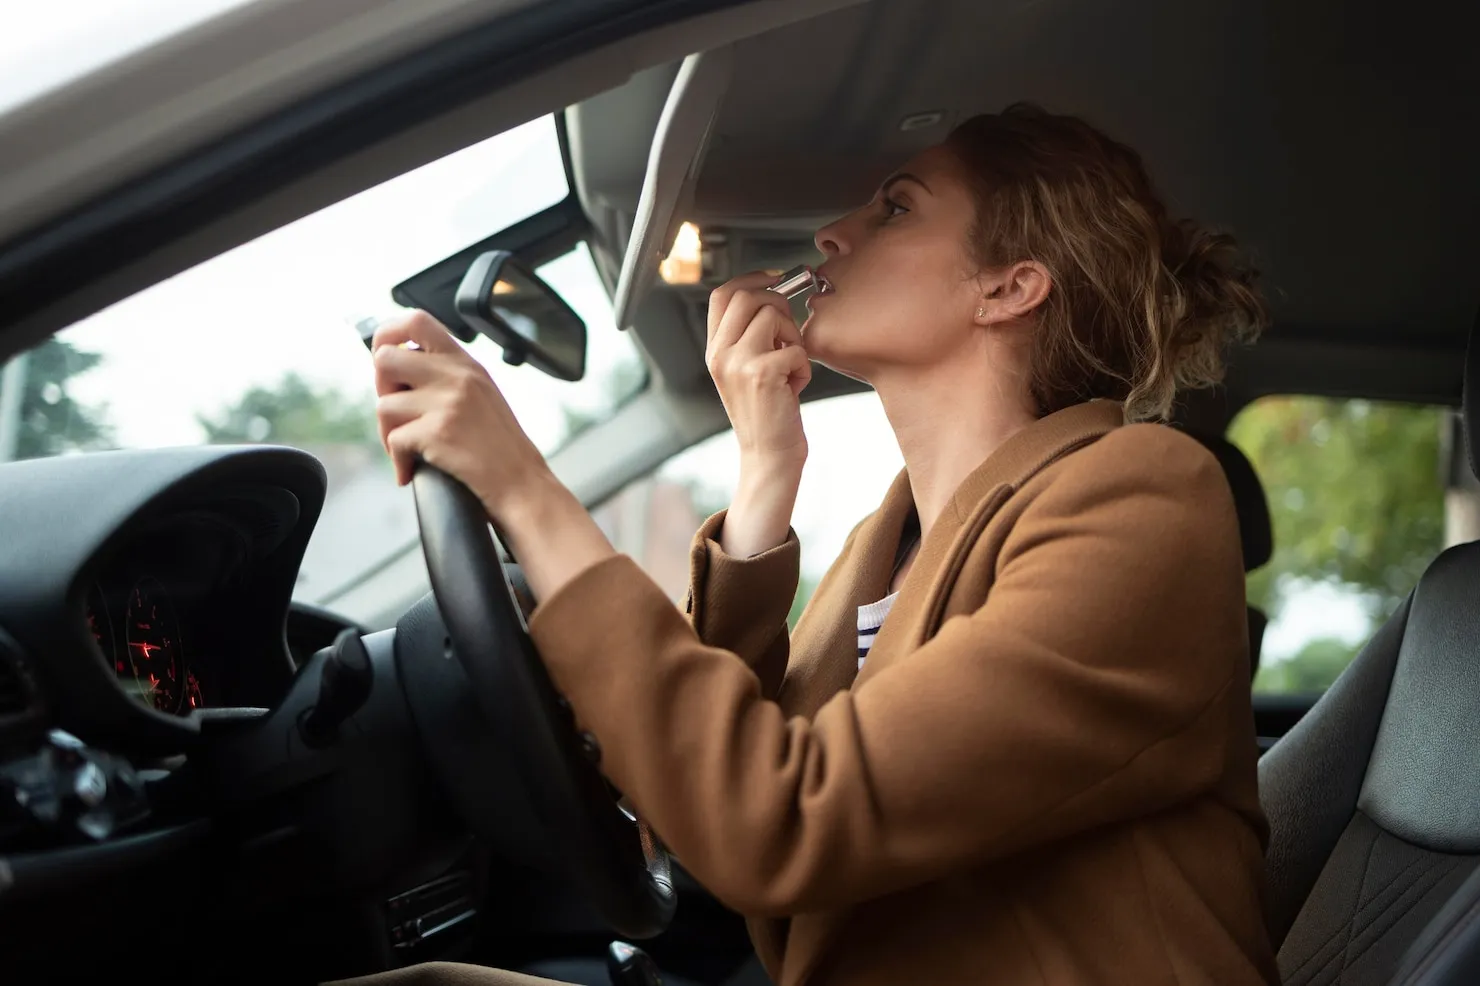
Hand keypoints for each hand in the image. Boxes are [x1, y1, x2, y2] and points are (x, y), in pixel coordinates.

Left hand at [370, 310, 552, 522]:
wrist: (522, 483)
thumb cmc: (500, 447)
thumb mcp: (481, 395)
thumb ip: (447, 376)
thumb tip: (397, 367)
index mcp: (466, 363)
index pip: (417, 321)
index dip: (388, 334)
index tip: (383, 356)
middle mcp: (458, 376)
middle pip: (385, 359)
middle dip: (381, 388)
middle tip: (397, 412)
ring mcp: (448, 403)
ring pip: (384, 404)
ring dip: (387, 432)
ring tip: (407, 449)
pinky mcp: (438, 433)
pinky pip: (394, 440)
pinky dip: (398, 461)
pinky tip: (411, 471)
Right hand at [706, 271, 812, 472]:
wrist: (769, 456)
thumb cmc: (767, 413)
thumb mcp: (745, 370)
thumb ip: (748, 335)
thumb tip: (773, 294)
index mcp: (714, 350)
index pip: (723, 293)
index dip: (752, 278)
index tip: (775, 279)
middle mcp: (719, 354)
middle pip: (748, 296)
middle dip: (779, 304)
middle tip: (789, 332)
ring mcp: (738, 363)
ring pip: (774, 315)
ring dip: (794, 337)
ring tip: (790, 365)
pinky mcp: (762, 373)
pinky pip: (796, 348)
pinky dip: (804, 367)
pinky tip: (795, 387)